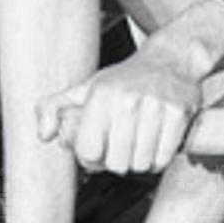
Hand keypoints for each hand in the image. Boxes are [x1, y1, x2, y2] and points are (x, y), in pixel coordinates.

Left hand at [38, 50, 202, 174]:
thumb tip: (44, 134)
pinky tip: (155, 143)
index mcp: (101, 94)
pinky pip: (163, 158)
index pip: (88, 152)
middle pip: (116, 163)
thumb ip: (53, 108)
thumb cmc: (125, 79)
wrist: (171, 58)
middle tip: (122, 145)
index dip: (92, 157)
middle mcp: (127, 99)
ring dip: (139, 161)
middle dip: (117, 160)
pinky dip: (158, 159)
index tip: (99, 146)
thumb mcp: (85, 88)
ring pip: (141, 164)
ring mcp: (156, 106)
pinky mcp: (179, 113)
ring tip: (139, 143)